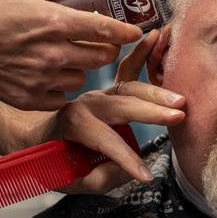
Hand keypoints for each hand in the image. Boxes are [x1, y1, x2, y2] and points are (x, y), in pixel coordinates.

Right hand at [0, 0, 142, 109]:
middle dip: (105, 47)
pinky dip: (61, 86)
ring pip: (83, 77)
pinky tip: (48, 73)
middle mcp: (52, 53)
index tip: (135, 32)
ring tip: (64, 55)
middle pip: (102, 57)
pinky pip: (62, 96)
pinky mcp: (29, 98)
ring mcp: (41, 79)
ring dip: (81, 67)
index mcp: (54, 22)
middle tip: (96, 40)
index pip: (107, 30)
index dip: (127, 32)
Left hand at [49, 27, 183, 193]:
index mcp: (74, 125)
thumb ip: (98, 178)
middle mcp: (89, 104)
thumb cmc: (52, 159)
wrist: (36, 135)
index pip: (105, 141)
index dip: (127, 159)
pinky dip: (144, 52)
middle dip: (151, 111)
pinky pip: (129, 68)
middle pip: (123, 106)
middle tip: (178, 116)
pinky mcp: (112, 90)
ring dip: (157, 92)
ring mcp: (101, 93)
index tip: (146, 175)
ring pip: (131, 87)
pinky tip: (158, 38)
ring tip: (180, 100)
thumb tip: (127, 170)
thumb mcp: (68, 179)